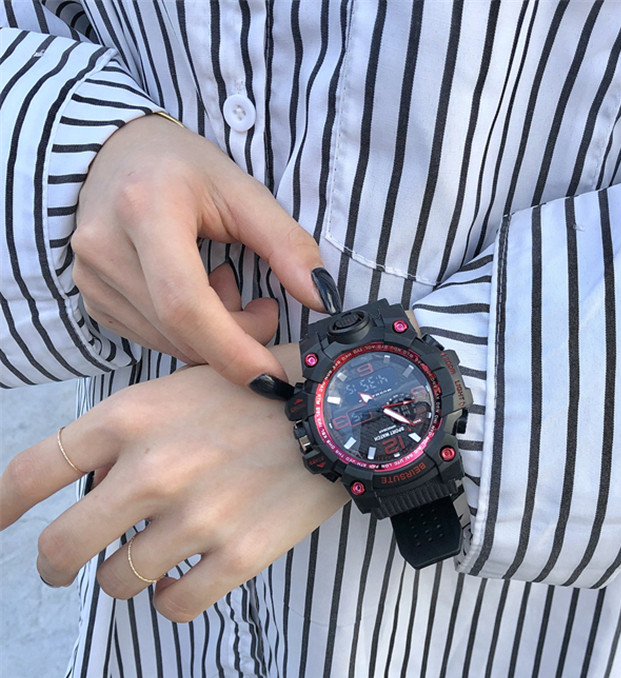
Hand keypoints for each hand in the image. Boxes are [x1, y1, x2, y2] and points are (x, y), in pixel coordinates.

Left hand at [0, 348, 348, 621]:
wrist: (340, 410)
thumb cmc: (260, 392)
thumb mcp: (183, 384)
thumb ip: (128, 429)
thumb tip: (89, 483)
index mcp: (131, 419)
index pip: (31, 472)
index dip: (0, 506)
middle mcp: (153, 471)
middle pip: (62, 547)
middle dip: (56, 564)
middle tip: (67, 567)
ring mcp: (196, 518)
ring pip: (119, 582)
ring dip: (126, 577)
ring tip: (152, 560)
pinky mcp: (240, 556)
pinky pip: (175, 606)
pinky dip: (173, 598)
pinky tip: (188, 576)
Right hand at [71, 113, 323, 382]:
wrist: (115, 153)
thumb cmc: (183, 168)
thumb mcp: (243, 191)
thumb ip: (288, 244)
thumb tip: (324, 299)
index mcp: (146, 210)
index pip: (186, 304)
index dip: (234, 351)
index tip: (274, 377)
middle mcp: (107, 249)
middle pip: (183, 332)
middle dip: (238, 340)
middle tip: (264, 307)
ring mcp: (92, 279)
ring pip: (172, 344)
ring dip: (216, 336)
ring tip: (226, 286)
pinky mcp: (93, 300)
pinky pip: (155, 340)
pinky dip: (190, 333)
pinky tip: (197, 291)